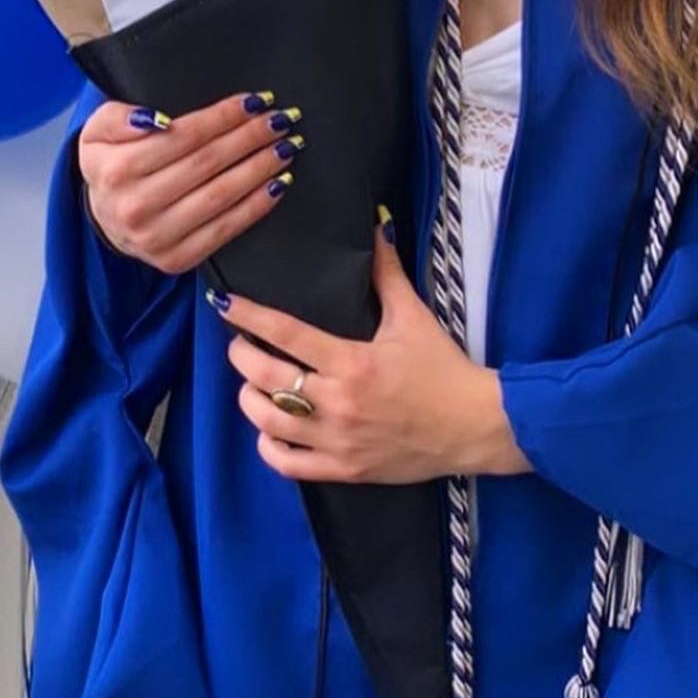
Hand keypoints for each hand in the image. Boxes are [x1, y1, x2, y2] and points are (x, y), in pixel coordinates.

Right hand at [79, 91, 302, 275]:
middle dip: (249, 138)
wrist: (104, 219)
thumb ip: (118, 116)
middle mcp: (135, 207)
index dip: (224, 117)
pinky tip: (276, 185)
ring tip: (284, 148)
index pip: (183, 136)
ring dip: (260, 169)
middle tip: (280, 120)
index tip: (255, 102)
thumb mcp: (97, 130)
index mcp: (117, 170)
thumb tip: (157, 120)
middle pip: (207, 164)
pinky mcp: (176, 260)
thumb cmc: (110, 165)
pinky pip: (225, 229)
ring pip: (220, 196)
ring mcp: (157, 238)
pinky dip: (256, 206)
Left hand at [221, 225, 532, 483]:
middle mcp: (339, 403)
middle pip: (265, 378)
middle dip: (241, 357)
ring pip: (268, 423)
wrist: (474, 427)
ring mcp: (339, 441)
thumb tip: (376, 227)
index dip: (249, 316)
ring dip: (250, 400)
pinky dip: (269, 446)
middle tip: (238, 344)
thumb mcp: (414, 316)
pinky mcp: (344, 470)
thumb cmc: (442, 369)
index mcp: (352, 361)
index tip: (223, 304)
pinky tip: (270, 428)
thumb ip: (387, 273)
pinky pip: (288, 464)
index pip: (285, 334)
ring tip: (251, 383)